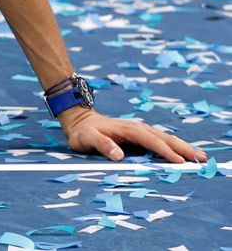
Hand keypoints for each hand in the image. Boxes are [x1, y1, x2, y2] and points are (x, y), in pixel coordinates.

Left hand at [59, 108, 206, 163]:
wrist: (81, 121)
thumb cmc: (84, 133)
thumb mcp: (87, 138)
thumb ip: (102, 144)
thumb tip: (119, 155)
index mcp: (128, 129)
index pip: (150, 140)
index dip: (164, 151)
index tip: (179, 161)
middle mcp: (137, 128)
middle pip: (164, 138)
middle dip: (183, 148)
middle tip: (201, 158)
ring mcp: (140, 131)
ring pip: (165, 138)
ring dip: (183, 147)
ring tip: (201, 156)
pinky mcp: (140, 136)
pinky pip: (161, 141)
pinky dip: (174, 147)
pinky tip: (185, 154)